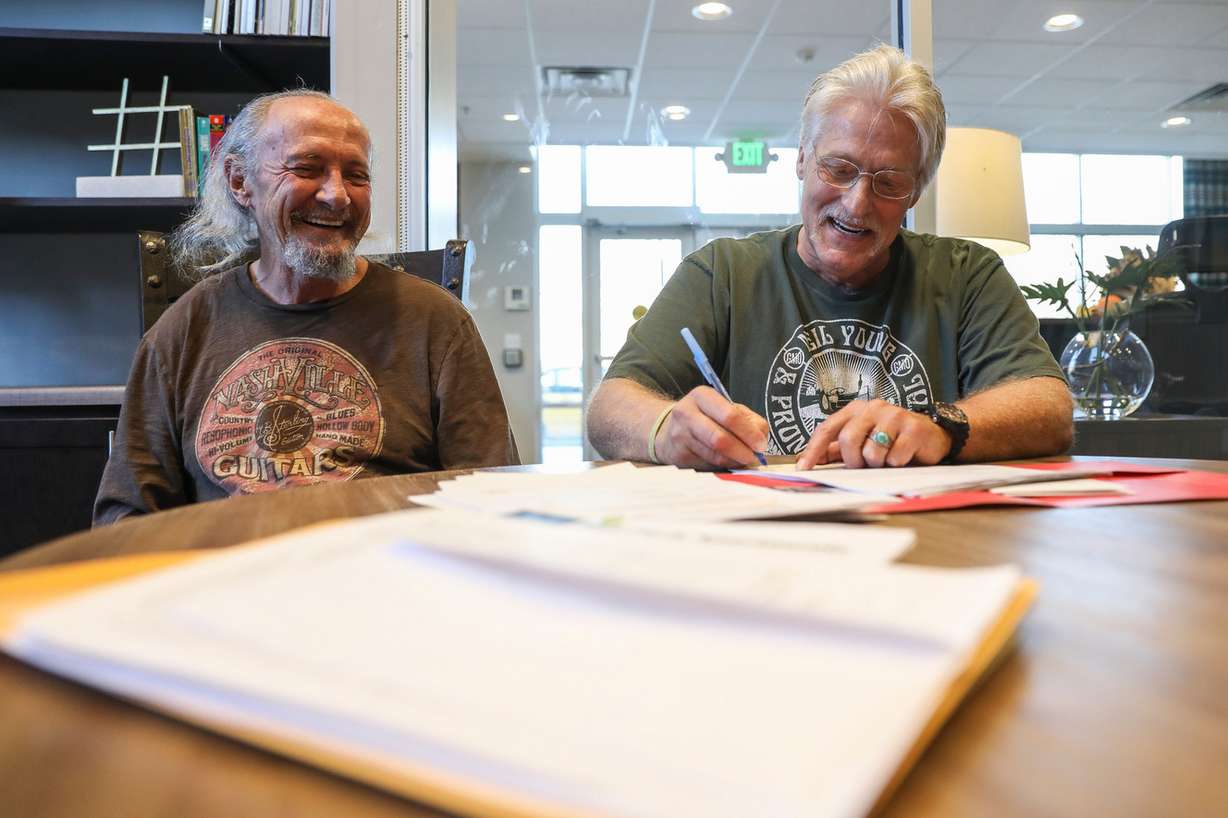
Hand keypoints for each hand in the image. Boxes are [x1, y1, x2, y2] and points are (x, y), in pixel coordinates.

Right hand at [654, 386, 769, 468]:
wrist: (668, 430)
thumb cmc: (704, 417)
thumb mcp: (724, 407)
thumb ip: (746, 418)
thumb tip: (760, 438)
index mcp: (701, 396)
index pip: (729, 416)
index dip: (749, 433)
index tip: (761, 444)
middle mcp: (686, 414)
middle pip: (720, 438)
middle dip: (742, 451)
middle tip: (754, 456)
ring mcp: (680, 436)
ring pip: (715, 455)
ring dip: (735, 460)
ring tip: (743, 459)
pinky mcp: (678, 456)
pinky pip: (707, 465)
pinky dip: (723, 466)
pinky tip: (728, 461)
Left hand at [796, 399, 951, 468]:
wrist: (932, 435)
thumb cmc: (892, 438)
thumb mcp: (863, 439)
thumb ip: (837, 448)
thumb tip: (808, 459)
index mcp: (857, 409)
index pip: (828, 428)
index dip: (814, 449)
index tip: (803, 467)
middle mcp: (874, 408)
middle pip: (848, 440)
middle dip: (853, 460)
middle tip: (864, 464)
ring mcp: (895, 416)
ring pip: (872, 453)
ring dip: (878, 464)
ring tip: (888, 457)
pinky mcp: (913, 429)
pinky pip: (894, 458)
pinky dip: (896, 464)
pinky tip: (904, 456)